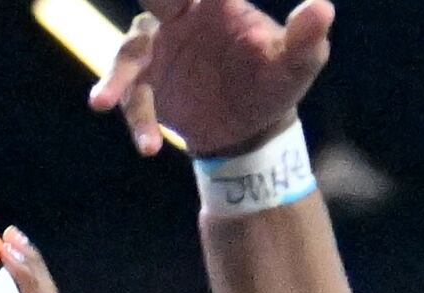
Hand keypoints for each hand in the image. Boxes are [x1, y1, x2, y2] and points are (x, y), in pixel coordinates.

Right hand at [90, 0, 335, 159]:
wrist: (247, 130)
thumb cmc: (274, 83)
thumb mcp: (296, 65)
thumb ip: (306, 38)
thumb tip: (322, 8)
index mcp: (217, 2)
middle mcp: (181, 18)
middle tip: (143, 4)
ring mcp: (158, 49)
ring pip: (129, 53)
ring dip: (115, 78)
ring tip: (101, 103)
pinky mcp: (145, 84)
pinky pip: (133, 98)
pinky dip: (138, 121)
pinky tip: (149, 147)